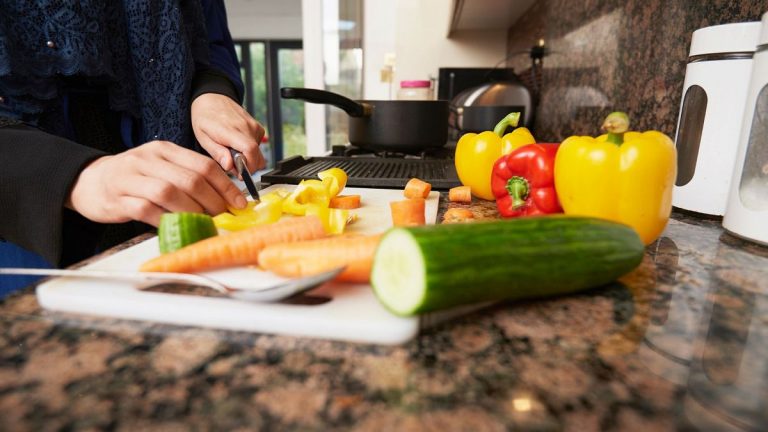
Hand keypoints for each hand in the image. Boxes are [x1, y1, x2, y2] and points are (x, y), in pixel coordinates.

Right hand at [66, 141, 247, 225]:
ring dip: (192, 212)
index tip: (240, 203)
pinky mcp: (118, 199)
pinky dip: (165, 221)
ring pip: (169, 193)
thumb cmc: (134, 178)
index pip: (204, 165)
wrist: (90, 181)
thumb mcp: (161, 167)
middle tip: (223, 217)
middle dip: (213, 202)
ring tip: (204, 223)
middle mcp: (148, 160)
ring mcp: (131, 178)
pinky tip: (176, 227)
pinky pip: (146, 210)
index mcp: (164, 150)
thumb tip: (225, 200)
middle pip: (190, 180)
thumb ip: (187, 177)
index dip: (226, 186)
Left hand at [191, 93, 265, 174]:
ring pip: (259, 154)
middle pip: (258, 157)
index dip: (248, 167)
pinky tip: (237, 145)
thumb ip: (217, 153)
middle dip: (247, 167)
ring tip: (232, 152)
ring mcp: (254, 126)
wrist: (212, 98)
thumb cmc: (205, 117)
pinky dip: (250, 150)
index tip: (239, 174)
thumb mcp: (202, 137)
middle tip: (232, 164)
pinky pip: (259, 146)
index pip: (250, 151)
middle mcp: (246, 127)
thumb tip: (229, 166)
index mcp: (231, 130)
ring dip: (248, 158)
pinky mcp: (257, 127)